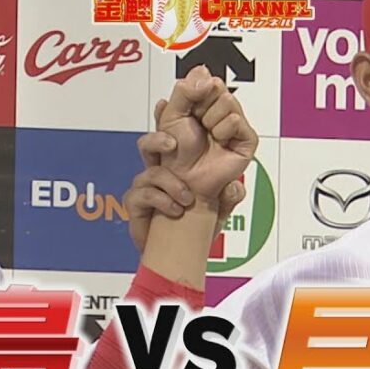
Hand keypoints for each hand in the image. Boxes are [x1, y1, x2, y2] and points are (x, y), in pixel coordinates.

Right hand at [124, 129, 245, 251]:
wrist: (177, 258)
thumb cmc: (194, 229)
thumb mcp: (218, 212)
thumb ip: (227, 198)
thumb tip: (234, 187)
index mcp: (177, 167)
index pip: (172, 140)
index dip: (167, 124)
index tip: (167, 110)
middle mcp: (157, 173)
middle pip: (148, 145)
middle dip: (158, 140)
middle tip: (172, 144)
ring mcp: (144, 187)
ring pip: (151, 172)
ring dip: (172, 185)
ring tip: (187, 200)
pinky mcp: (135, 203)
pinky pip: (145, 194)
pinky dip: (163, 201)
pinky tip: (175, 211)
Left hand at [153, 65, 257, 199]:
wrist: (183, 179)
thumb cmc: (175, 152)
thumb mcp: (171, 114)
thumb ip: (184, 89)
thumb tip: (203, 71)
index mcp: (205, 102)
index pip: (208, 79)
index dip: (194, 92)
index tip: (188, 110)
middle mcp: (222, 111)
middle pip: (219, 87)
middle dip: (201, 106)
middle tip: (197, 124)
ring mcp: (235, 125)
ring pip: (228, 101)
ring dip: (210, 120)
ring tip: (208, 136)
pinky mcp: (246, 140)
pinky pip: (236, 121)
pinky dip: (222, 131)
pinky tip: (219, 142)